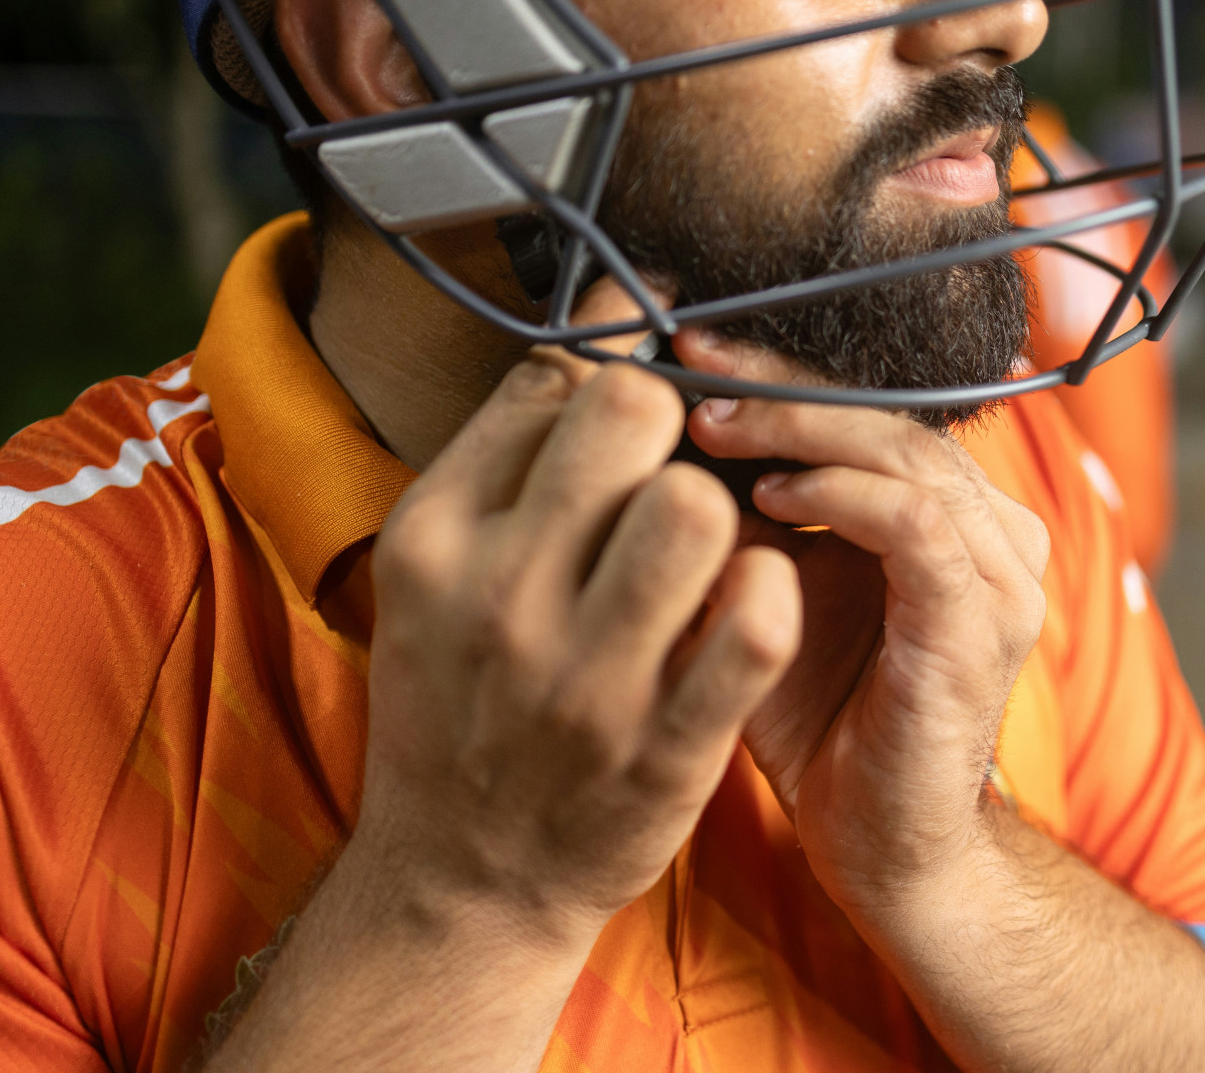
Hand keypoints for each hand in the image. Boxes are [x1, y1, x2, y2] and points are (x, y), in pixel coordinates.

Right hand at [352, 284, 802, 948]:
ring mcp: (586, 677)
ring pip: (696, 507)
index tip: (652, 370)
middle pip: (630, 418)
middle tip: (675, 463)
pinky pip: (756, 622)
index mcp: (435, 535)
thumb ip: (508, 450)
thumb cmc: (462, 696)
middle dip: (673, 420)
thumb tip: (598, 324)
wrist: (462, 880)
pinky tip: (749, 598)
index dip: (624, 362)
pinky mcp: (668, 747)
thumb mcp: (437, 567)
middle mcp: (499, 596)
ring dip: (722, 504)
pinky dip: (769, 590)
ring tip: (706, 542)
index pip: (557, 381)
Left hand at [675, 330, 1049, 914]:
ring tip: (714, 425)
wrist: (883, 848)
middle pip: (890, 412)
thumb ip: (740, 517)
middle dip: (783, 382)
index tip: (688, 351)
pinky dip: (840, 493)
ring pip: (905, 451)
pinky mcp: (979, 621)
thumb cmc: (825, 724)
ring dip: (802, 427)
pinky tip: (770, 493)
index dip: (782, 372)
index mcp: (951, 514)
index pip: (872, 408)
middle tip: (691, 364)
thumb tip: (658, 429)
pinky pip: (916, 523)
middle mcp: (991, 530)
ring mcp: (998, 574)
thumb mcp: (767, 594)